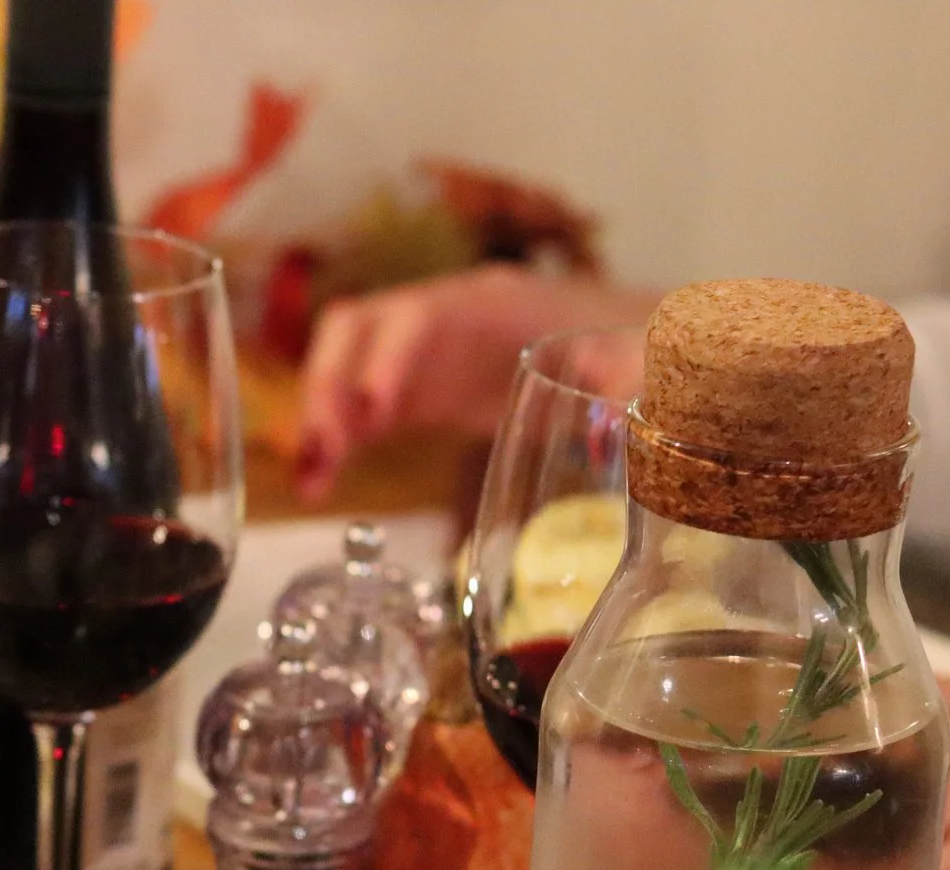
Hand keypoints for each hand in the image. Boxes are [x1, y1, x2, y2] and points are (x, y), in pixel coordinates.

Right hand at [295, 265, 658, 500]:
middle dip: (332, 384)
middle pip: (359, 329)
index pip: (423, 315)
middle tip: (327, 447)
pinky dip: (330, 445)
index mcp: (491, 304)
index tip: (376, 407)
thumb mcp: (637, 363)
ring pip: (342, 367)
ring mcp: (418, 356)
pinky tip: (319, 485)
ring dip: (318, 416)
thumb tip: (619, 434)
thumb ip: (630, 390)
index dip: (391, 356)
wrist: (622, 345)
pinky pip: (354, 411)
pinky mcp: (412, 395)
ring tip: (312, 476)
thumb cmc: (627, 344)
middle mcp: (440, 320)